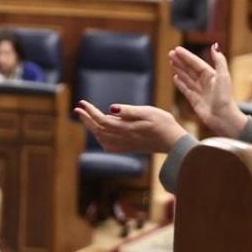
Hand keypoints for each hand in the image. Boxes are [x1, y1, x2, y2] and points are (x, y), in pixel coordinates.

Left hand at [73, 101, 187, 153]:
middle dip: (86, 119)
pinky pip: (108, 145)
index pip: (101, 120)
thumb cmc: (163, 123)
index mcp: (126, 128)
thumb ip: (129, 111)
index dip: (90, 112)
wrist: (173, 141)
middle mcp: (123, 138)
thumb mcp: (148, 111)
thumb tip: (111, 108)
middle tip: (77, 109)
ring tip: (86, 117)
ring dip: (92, 128)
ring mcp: (124, 145)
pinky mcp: (128, 148)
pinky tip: (100, 133)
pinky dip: (100, 138)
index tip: (81, 103)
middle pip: (98, 130)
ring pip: (101, 138)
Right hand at [170, 44, 243, 138]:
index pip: (196, 63)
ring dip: (179, 70)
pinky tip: (175, 77)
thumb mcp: (223, 76)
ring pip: (186, 78)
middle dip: (180, 61)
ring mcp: (199, 91)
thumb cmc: (224, 97)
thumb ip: (219, 61)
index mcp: (211, 75)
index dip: (186, 56)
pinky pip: (185, 89)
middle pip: (190, 69)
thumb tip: (214, 46)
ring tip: (171, 62)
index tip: (177, 49)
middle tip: (170, 53)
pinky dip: (180, 83)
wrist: (222, 117)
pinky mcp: (194, 100)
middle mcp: (205, 82)